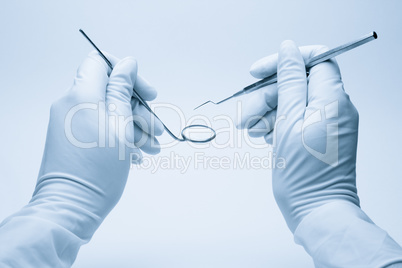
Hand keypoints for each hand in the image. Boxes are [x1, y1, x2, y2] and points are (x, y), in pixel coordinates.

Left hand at [35, 51, 163, 232]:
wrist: (70, 208)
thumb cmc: (98, 170)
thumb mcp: (120, 125)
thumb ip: (122, 90)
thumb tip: (128, 62)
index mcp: (81, 95)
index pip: (101, 62)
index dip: (127, 72)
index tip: (147, 94)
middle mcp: (72, 105)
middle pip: (111, 91)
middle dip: (139, 108)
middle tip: (156, 129)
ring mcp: (71, 124)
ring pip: (110, 112)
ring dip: (135, 127)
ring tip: (152, 148)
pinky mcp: (74, 140)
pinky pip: (101, 128)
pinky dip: (121, 137)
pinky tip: (137, 155)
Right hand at [238, 41, 358, 231]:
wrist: (316, 211)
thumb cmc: (304, 173)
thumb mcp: (290, 119)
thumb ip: (289, 80)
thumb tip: (288, 49)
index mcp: (332, 98)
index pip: (313, 59)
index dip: (284, 61)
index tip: (258, 73)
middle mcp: (333, 108)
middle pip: (296, 84)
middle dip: (266, 97)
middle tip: (246, 116)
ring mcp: (326, 123)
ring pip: (291, 103)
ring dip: (267, 113)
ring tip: (253, 131)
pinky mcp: (317, 137)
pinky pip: (294, 120)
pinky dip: (276, 125)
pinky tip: (265, 138)